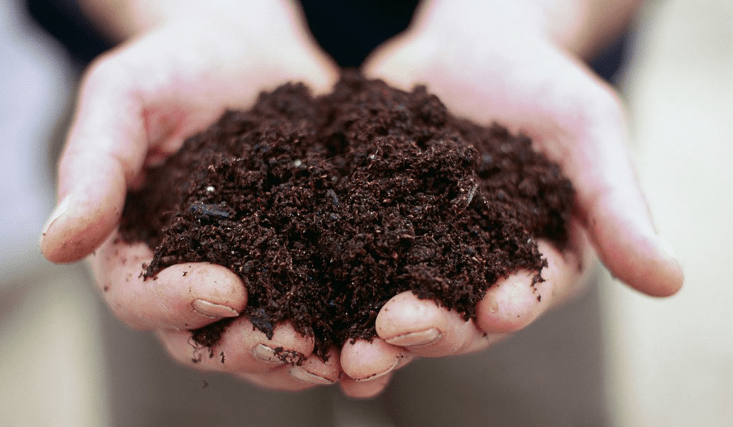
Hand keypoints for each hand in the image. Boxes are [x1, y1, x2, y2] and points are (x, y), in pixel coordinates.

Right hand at [41, 1, 342, 390]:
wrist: (245, 48)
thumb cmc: (174, 67)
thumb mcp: (124, 100)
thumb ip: (94, 168)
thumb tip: (54, 246)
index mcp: (139, 249)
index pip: (142, 297)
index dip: (179, 303)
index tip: (227, 288)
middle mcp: (194, 276)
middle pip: (209, 338)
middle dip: (250, 345)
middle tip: (294, 341)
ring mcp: (255, 275)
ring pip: (268, 341)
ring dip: (303, 358)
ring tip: (344, 356)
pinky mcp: (308, 263)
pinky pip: (323, 309)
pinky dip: (348, 330)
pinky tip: (383, 336)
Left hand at [335, 0, 682, 396]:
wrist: (471, 42)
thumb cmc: (540, 82)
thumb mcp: (585, 130)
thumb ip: (617, 204)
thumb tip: (673, 284)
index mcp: (530, 262)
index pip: (522, 296)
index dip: (507, 308)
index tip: (491, 311)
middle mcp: (468, 273)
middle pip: (449, 315)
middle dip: (422, 330)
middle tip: (387, 336)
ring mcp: (411, 255)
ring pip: (387, 303)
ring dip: (362, 332)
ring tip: (335, 351)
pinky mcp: (363, 229)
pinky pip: (340, 263)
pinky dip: (319, 286)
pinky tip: (294, 303)